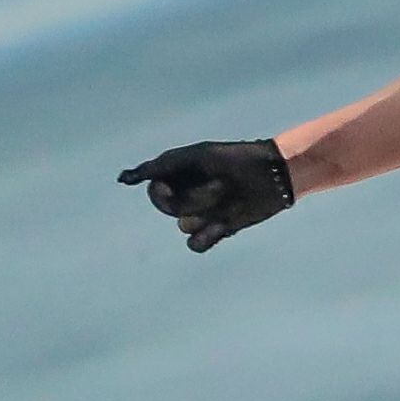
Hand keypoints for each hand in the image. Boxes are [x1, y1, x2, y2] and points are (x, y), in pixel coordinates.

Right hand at [117, 139, 294, 252]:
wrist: (275, 173)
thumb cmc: (238, 158)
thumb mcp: (199, 156)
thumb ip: (163, 165)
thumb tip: (124, 179)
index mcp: (181, 175)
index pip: (155, 193)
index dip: (162, 193)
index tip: (173, 186)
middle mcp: (189, 195)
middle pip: (169, 210)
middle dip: (191, 200)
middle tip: (220, 185)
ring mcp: (203, 214)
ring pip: (184, 226)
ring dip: (206, 212)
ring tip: (230, 197)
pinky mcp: (218, 231)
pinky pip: (195, 245)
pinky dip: (206, 236)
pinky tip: (224, 224)